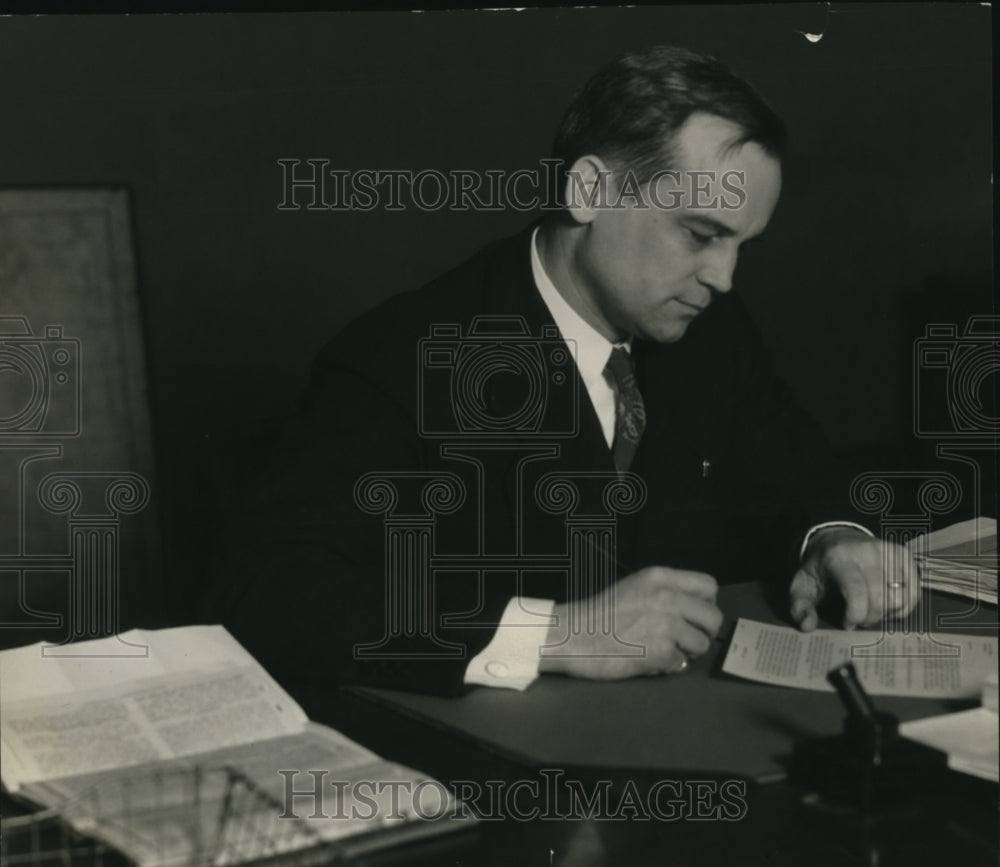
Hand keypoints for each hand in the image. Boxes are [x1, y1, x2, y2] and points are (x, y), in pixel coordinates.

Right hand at [538, 566, 722, 679]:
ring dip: (687, 652)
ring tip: (664, 650)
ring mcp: (666, 625)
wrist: (573, 635)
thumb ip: (665, 593)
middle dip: (703, 632)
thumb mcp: (635, 588)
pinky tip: (648, 660)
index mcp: (661, 578)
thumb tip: (694, 610)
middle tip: (684, 640)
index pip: (709, 586)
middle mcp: (667, 597)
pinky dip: (668, 666)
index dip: (705, 604)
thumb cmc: (601, 614)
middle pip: (713, 617)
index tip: (693, 615)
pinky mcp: (660, 652)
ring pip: (702, 644)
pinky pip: (682, 664)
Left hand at [789, 527, 918, 630]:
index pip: (857, 592)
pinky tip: (889, 606)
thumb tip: (808, 626)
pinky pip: (914, 590)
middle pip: (881, 598)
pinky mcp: (903, 555)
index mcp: (839, 559)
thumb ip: (800, 608)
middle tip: (859, 618)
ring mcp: (888, 551)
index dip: (855, 615)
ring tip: (873, 610)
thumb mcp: (801, 586)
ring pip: (901, 597)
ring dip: (888, 612)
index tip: (847, 623)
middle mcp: (867, 552)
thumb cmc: (819, 569)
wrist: (835, 539)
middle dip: (870, 617)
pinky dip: (905, 604)